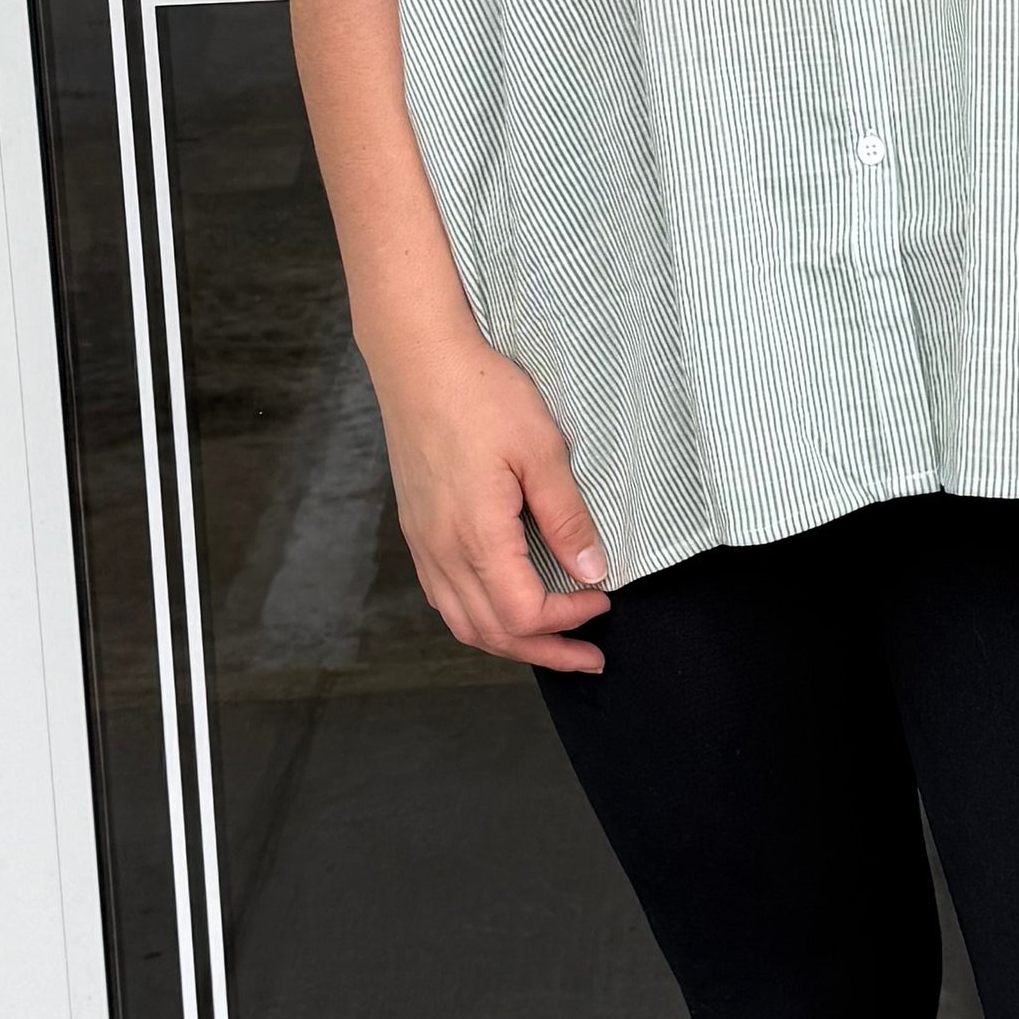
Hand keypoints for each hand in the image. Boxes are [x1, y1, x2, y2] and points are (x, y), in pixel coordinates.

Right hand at [367, 322, 612, 673]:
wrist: (418, 360)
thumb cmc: (480, 394)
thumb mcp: (541, 451)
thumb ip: (567, 517)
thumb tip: (591, 570)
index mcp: (476, 536)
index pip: (523, 614)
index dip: (567, 620)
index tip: (601, 600)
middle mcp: (442, 551)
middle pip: (491, 633)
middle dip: (545, 652)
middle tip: (588, 658)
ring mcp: (424, 543)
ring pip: (462, 622)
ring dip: (510, 642)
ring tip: (551, 644)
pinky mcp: (417, 530)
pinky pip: (444, 597)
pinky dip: (479, 617)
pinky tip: (504, 606)